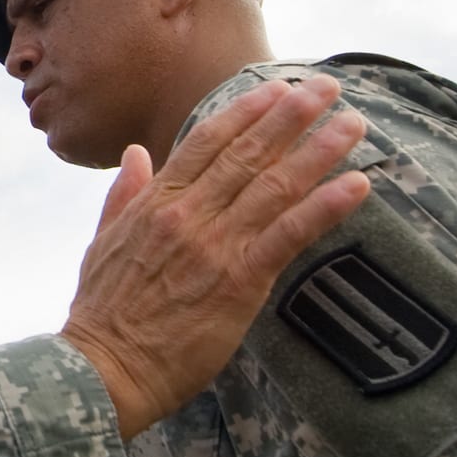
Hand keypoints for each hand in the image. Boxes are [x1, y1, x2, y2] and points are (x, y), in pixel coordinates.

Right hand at [61, 75, 369, 439]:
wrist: (104, 368)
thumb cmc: (102, 313)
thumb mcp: (101, 242)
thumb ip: (123, 195)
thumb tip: (136, 154)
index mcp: (153, 203)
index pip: (204, 142)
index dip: (244, 112)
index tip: (275, 89)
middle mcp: (187, 215)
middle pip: (247, 153)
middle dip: (291, 116)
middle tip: (327, 88)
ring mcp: (214, 245)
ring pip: (275, 185)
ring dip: (318, 150)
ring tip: (352, 124)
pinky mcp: (239, 281)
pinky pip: (290, 234)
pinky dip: (324, 206)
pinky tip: (355, 185)